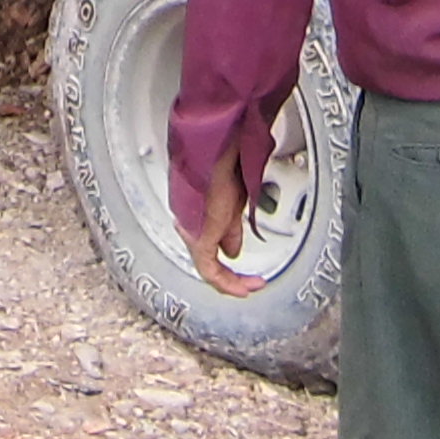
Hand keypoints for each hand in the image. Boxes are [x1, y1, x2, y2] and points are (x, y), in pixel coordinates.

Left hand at [182, 155, 265, 296]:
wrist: (218, 151)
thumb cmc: (224, 161)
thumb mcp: (233, 200)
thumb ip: (231, 226)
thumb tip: (234, 249)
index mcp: (195, 211)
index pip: (208, 240)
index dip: (226, 252)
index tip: (239, 256)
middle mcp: (189, 223)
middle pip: (208, 256)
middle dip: (230, 273)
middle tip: (249, 283)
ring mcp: (192, 231)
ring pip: (208, 267)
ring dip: (231, 281)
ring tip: (249, 287)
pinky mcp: (199, 238)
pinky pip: (210, 270)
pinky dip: (227, 282)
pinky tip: (241, 287)